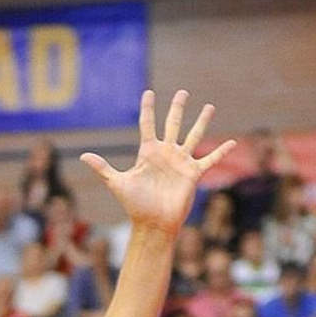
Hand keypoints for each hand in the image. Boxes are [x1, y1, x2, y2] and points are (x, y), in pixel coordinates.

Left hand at [81, 89, 235, 237]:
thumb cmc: (135, 205)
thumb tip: (82, 156)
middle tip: (183, 92)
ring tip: (209, 106)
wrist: (153, 224)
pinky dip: (221, 151)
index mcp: (148, 152)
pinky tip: (233, 141)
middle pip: (173, 124)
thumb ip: (103, 168)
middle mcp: (165, 153)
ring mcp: (180, 162)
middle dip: (177, 107)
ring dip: (201, 121)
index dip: (148, 109)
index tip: (148, 92)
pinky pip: (210, 159)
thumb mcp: (117, 183)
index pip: (148, 125)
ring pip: (193, 135)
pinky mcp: (193, 173)